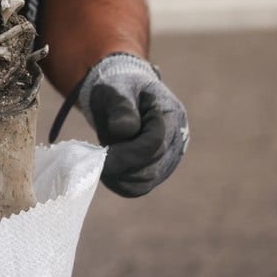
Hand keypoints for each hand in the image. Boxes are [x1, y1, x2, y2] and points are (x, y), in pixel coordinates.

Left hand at [78, 53, 188, 196]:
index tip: (105, 148)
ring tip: (103, 156)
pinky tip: (107, 169)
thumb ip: (121, 108)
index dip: (129, 149)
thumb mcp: (117, 90)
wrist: (120, 96)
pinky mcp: (155, 170)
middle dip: (122, 162)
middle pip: (151, 165)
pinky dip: (120, 182)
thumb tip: (124, 130)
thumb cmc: (118, 89)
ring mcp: (168, 158)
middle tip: (99, 154)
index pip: (155, 143)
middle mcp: (177, 140)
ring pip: (145, 180)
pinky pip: (139, 187)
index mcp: (172, 116)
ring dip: (120, 173)